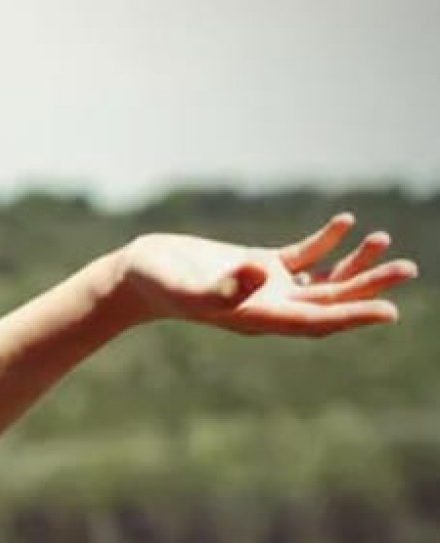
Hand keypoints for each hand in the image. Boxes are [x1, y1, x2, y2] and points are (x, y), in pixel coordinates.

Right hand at [118, 213, 416, 336]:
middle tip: (407, 270)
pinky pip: (302, 257)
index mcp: (259, 317)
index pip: (317, 320)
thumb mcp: (187, 285)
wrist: (136, 276)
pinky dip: (326, 242)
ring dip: (354, 264)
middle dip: (369, 287)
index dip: (354, 316)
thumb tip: (259, 273)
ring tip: (383, 241)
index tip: (389, 312)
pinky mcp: (257, 266)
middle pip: (330, 301)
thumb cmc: (158, 285)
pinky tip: (346, 222)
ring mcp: (266, 286)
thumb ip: (222, 286)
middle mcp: (269, 305)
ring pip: (322, 280)